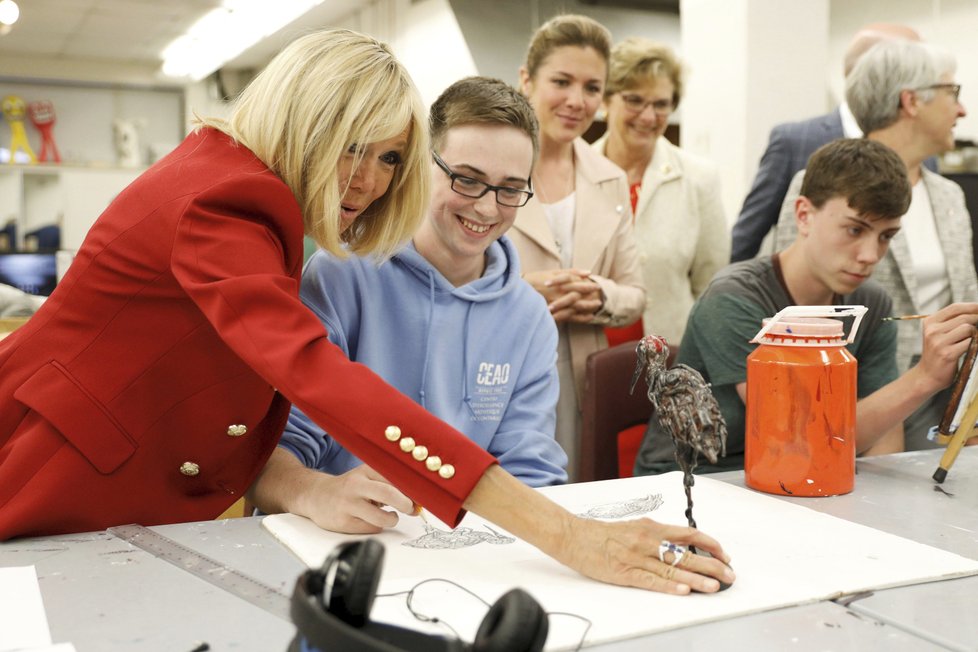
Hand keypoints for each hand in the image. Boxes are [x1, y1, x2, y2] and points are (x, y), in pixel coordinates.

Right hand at [301, 464, 415, 533]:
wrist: (315, 495)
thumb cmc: (350, 488)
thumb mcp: (368, 478)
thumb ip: (391, 485)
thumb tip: (418, 502)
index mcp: (366, 469)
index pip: (395, 477)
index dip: (413, 489)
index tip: (422, 496)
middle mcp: (356, 484)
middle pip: (389, 494)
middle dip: (406, 504)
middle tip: (411, 509)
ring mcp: (348, 504)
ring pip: (381, 518)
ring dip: (392, 520)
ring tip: (390, 516)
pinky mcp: (343, 521)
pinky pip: (370, 529)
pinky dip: (377, 527)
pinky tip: (370, 520)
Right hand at [464, 465, 733, 594]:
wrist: (572, 535)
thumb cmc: (602, 533)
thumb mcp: (633, 527)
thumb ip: (656, 534)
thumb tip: (680, 542)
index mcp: (650, 528)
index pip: (688, 534)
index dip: (710, 544)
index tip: (725, 555)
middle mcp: (646, 540)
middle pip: (685, 553)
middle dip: (711, 565)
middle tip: (729, 576)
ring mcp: (635, 557)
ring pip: (672, 567)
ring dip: (696, 578)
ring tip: (715, 587)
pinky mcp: (623, 572)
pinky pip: (650, 580)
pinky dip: (668, 585)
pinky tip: (683, 590)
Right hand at [521, 269, 602, 322]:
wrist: (519, 290)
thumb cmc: (537, 280)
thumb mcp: (554, 273)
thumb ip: (571, 272)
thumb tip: (588, 272)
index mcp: (560, 282)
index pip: (579, 284)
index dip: (589, 286)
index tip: (597, 286)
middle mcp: (559, 293)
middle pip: (579, 297)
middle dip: (590, 298)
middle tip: (600, 300)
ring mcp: (556, 304)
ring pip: (576, 308)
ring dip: (587, 309)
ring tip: (596, 310)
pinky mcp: (553, 313)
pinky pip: (569, 317)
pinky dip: (580, 318)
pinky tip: (589, 318)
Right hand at [917, 303, 977, 392]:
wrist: (927, 376)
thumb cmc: (937, 353)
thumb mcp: (937, 334)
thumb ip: (952, 322)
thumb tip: (976, 312)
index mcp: (929, 322)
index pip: (955, 307)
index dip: (972, 306)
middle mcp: (932, 330)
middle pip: (964, 317)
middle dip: (977, 321)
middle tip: (977, 329)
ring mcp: (939, 342)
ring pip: (968, 328)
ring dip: (975, 334)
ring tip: (970, 341)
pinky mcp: (947, 354)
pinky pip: (970, 343)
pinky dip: (974, 345)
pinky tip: (969, 349)